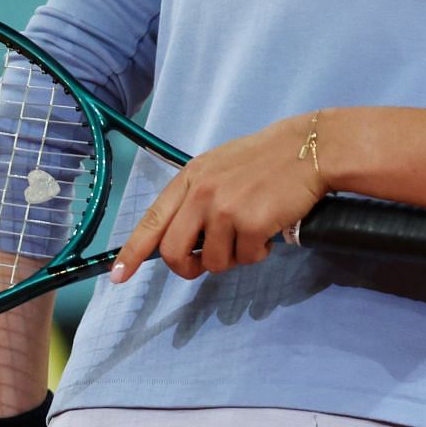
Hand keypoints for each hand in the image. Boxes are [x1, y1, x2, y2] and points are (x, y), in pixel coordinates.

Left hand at [111, 113, 327, 281]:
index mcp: (190, 179)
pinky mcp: (252, 224)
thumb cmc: (263, 159)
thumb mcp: (218, 168)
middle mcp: (201, 194)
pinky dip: (258, 253)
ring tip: (250, 234)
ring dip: (233, 257)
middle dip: (187, 269)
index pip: (152, 221)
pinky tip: (269, 233)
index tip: (119, 277)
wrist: (306, 149)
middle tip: (205, 265)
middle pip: (174, 253)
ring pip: (214, 262)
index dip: (132, 253)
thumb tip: (183, 238)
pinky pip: (246, 259)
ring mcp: (225, 210)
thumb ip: (196, 197)